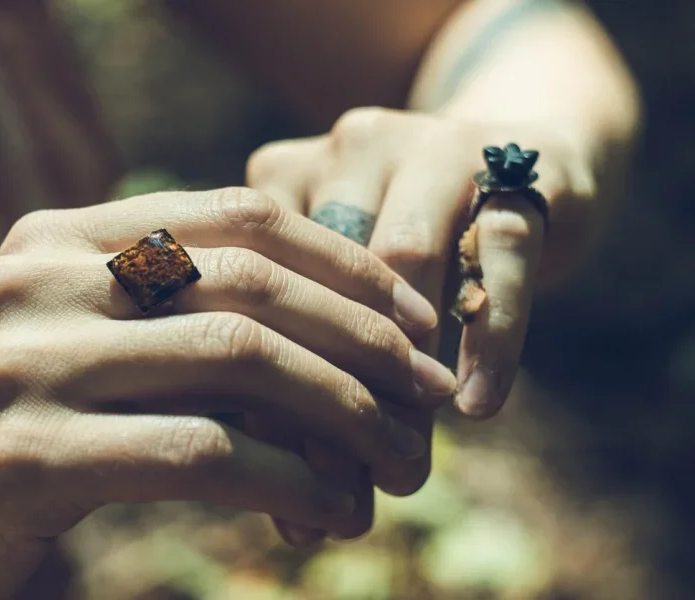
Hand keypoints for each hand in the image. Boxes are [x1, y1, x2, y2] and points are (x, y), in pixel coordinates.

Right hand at [0, 188, 457, 598]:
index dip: (347, 263)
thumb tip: (337, 339)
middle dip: (366, 341)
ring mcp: (26, 361)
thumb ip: (181, 326)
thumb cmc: (12, 440)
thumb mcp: (91, 357)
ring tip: (396, 467)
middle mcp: (38, 279)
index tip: (417, 321)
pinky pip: (199, 452)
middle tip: (431, 399)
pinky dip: (287, 478)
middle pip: (251, 283)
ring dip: (343, 415)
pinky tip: (326, 511)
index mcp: (59, 237)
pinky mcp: (26, 456)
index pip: (238, 215)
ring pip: (238, 360)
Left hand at [247, 108, 596, 494]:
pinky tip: (477, 404)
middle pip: (326, 275)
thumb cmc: (411, 250)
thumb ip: (325, 380)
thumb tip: (296, 514)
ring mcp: (424, 145)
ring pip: (404, 258)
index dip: (267, 382)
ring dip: (403, 367)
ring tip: (405, 459)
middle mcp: (344, 150)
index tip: (280, 472)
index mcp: (283, 178)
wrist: (520, 167)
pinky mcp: (510, 161)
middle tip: (341, 480)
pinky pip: (499, 254)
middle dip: (333, 386)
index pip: (259, 282)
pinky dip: (488, 336)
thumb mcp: (354, 299)